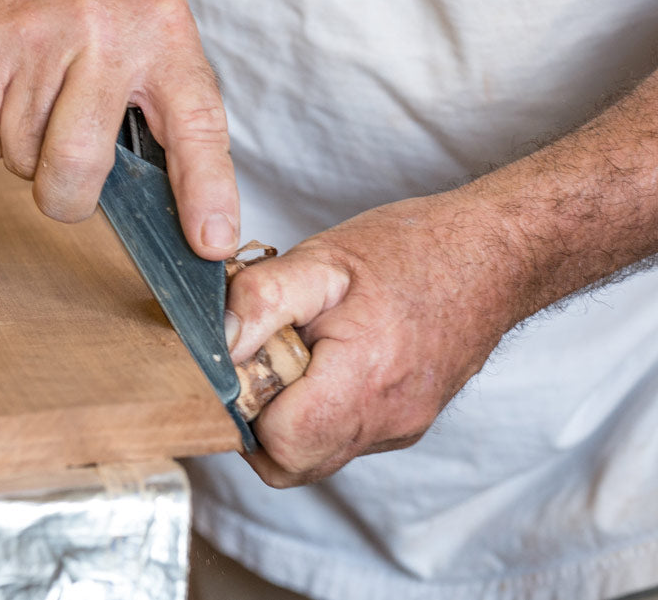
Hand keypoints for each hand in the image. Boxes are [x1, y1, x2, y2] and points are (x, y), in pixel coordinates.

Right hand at [0, 0, 238, 258]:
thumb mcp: (146, 23)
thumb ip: (162, 105)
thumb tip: (180, 210)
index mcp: (160, 31)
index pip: (196, 124)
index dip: (206, 193)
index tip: (209, 243)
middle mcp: (102, 33)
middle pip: (79, 168)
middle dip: (67, 198)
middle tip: (66, 186)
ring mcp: (33, 40)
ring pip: (22, 160)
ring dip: (24, 151)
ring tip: (32, 93)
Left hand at [225, 192, 522, 486]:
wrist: (494, 256)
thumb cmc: (410, 252)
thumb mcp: (322, 259)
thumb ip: (262, 300)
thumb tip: (220, 345)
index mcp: (362, 383)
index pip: (277, 445)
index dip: (245, 409)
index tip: (247, 361)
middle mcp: (385, 422)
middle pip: (291, 462)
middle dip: (262, 420)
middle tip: (266, 358)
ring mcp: (398, 430)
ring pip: (316, 454)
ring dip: (291, 415)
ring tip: (300, 352)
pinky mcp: (405, 426)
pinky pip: (344, 437)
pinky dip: (322, 410)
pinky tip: (328, 360)